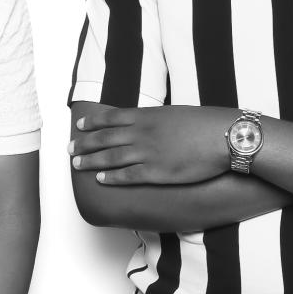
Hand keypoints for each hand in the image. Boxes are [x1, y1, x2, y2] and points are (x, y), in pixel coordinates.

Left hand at [69, 104, 232, 184]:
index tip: (80, 126)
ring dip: (91, 161)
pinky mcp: (157, 172)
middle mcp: (142, 133)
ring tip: (77, 165)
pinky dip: (111, 178)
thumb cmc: (203, 123)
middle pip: (105, 138)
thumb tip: (146, 122)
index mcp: (146, 115)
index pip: (111, 118)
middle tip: (69, 149)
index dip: (93, 123)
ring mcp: (148, 153)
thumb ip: (156, 119)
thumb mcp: (174, 113)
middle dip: (84, 144)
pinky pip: (128, 176)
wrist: (222, 137)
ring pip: (111, 157)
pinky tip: (100, 179)